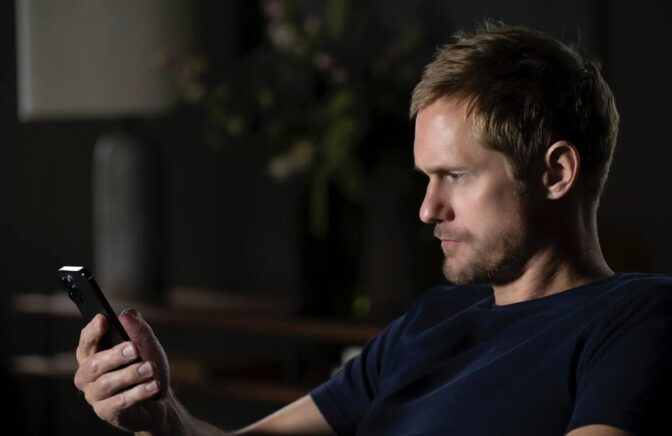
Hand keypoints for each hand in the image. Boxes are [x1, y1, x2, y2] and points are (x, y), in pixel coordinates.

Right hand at [74, 309, 172, 432]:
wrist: (158, 399)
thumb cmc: (146, 367)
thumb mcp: (146, 344)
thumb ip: (137, 329)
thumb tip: (126, 315)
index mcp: (93, 354)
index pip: (86, 341)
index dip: (92, 331)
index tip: (103, 319)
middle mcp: (88, 375)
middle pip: (94, 364)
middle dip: (115, 355)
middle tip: (135, 348)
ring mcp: (95, 395)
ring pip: (106, 383)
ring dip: (131, 374)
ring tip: (150, 368)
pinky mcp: (107, 412)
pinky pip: (120, 402)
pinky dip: (139, 392)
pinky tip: (153, 385)